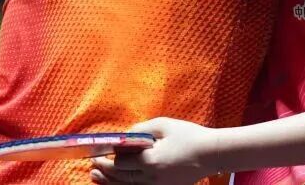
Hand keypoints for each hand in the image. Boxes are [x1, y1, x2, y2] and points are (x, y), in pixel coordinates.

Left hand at [89, 117, 217, 184]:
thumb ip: (140, 129)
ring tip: (96, 178)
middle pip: (121, 178)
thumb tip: (123, 136)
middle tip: (92, 166)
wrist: (211, 154)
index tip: (97, 154)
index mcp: (150, 160)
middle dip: (104, 171)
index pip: (120, 162)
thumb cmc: (188, 136)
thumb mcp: (163, 125)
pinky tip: (117, 184)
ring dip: (110, 183)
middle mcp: (151, 177)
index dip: (107, 158)